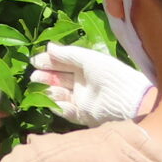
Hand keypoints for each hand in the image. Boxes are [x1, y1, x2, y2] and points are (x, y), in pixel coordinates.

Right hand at [31, 44, 152, 125]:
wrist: (127, 102)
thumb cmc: (110, 75)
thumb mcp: (89, 59)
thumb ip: (68, 53)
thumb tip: (48, 46)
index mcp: (85, 67)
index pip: (63, 63)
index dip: (49, 61)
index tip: (35, 60)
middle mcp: (83, 83)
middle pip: (59, 78)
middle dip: (46, 76)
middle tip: (34, 75)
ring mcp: (82, 100)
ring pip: (60, 94)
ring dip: (49, 91)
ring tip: (41, 87)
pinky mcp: (83, 115)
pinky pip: (67, 111)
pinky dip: (59, 106)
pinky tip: (54, 102)